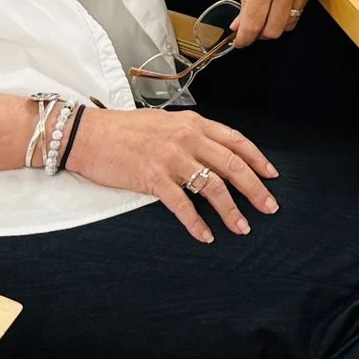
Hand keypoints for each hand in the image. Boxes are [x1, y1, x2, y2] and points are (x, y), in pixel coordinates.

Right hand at [64, 106, 278, 242]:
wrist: (87, 134)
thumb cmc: (123, 129)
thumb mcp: (165, 123)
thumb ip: (190, 134)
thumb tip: (213, 151)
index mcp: (192, 123)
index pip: (235, 140)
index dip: (257, 159)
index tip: (271, 175)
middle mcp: (187, 138)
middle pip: (232, 165)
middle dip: (255, 188)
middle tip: (270, 207)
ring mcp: (171, 158)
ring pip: (213, 187)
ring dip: (231, 211)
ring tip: (242, 228)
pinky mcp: (153, 178)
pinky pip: (183, 205)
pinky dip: (197, 223)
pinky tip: (206, 235)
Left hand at [227, 0, 318, 43]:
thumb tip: (241, 23)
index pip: (254, 24)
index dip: (244, 39)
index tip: (238, 41)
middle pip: (275, 30)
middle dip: (259, 34)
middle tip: (249, 26)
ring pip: (291, 21)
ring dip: (275, 23)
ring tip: (263, 12)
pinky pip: (301, 6)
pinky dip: (288, 10)